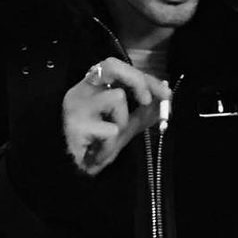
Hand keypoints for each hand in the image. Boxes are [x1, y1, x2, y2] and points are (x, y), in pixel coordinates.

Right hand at [63, 57, 171, 174]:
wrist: (71, 172)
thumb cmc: (96, 147)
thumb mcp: (125, 126)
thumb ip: (143, 111)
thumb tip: (166, 96)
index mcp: (92, 87)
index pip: (119, 69)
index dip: (145, 78)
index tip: (166, 93)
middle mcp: (82, 89)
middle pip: (112, 65)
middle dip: (138, 80)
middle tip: (148, 100)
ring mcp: (77, 105)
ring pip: (117, 96)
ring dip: (123, 121)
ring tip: (110, 138)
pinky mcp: (76, 124)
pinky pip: (112, 128)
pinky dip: (113, 143)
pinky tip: (100, 151)